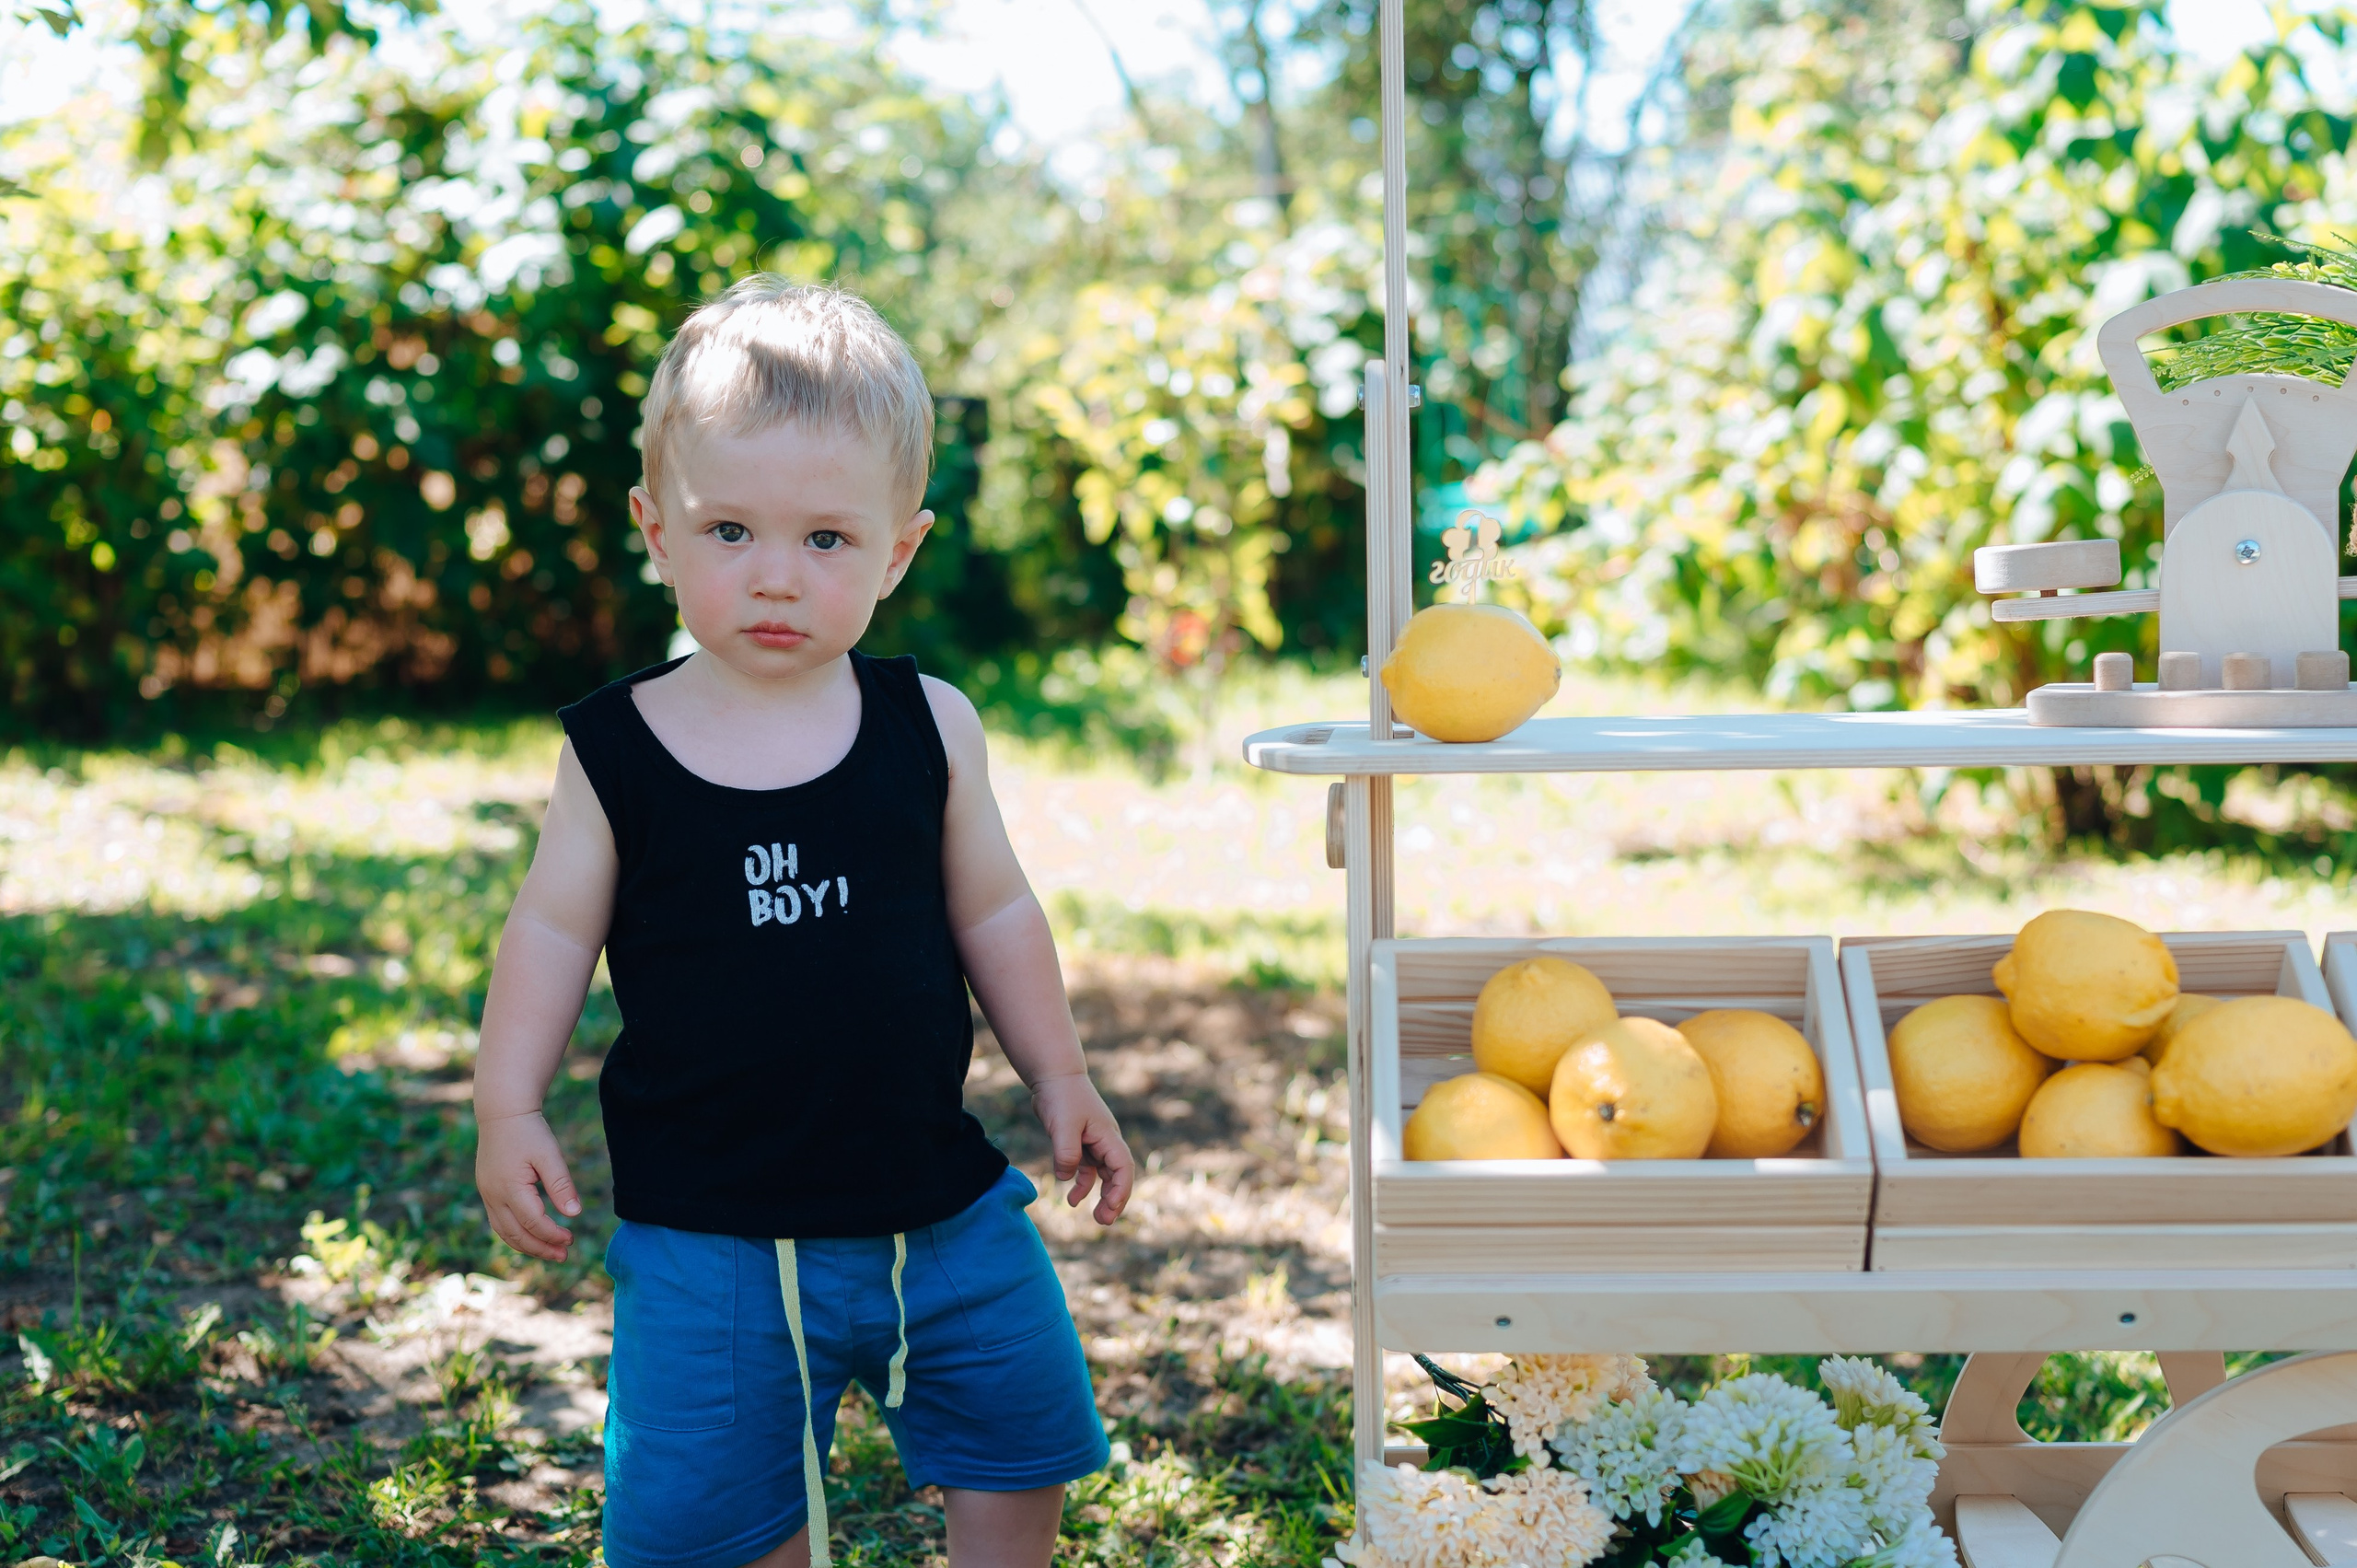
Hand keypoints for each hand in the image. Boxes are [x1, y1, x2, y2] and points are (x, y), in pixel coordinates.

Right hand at [475, 1108, 581, 1261]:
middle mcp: (493, 1195)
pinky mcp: (487, 1191)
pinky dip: (515, 1234)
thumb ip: (561, 1185)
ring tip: (550, 1252)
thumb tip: (574, 1214)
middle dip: (540, 1248)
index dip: (552, 1235)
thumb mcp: (550, 1155)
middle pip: (515, 1234)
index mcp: (509, 1187)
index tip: (571, 1239)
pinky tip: (532, 1237)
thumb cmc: (529, 1132)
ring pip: (504, 1232)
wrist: (503, 1113)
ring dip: (527, 1245)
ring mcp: (487, 1195)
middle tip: (563, 1256)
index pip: (533, 1222)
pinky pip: (498, 1222)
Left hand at [1030, 1072, 1133, 1224]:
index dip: (1120, 1189)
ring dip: (1102, 1197)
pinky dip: (1082, 1185)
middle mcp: (1106, 1142)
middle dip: (1115, 1200)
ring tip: (1096, 1218)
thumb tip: (1066, 1177)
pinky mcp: (1080, 1144)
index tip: (1110, 1206)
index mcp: (1108, 1136)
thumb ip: (1066, 1152)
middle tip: (1104, 1221)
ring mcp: (1094, 1144)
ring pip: (1104, 1176)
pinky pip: (1086, 1170)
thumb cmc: (1062, 1096)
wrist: (1054, 1077)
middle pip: (1118, 1176)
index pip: (1123, 1167)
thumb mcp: (1063, 1125)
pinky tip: (1071, 1199)